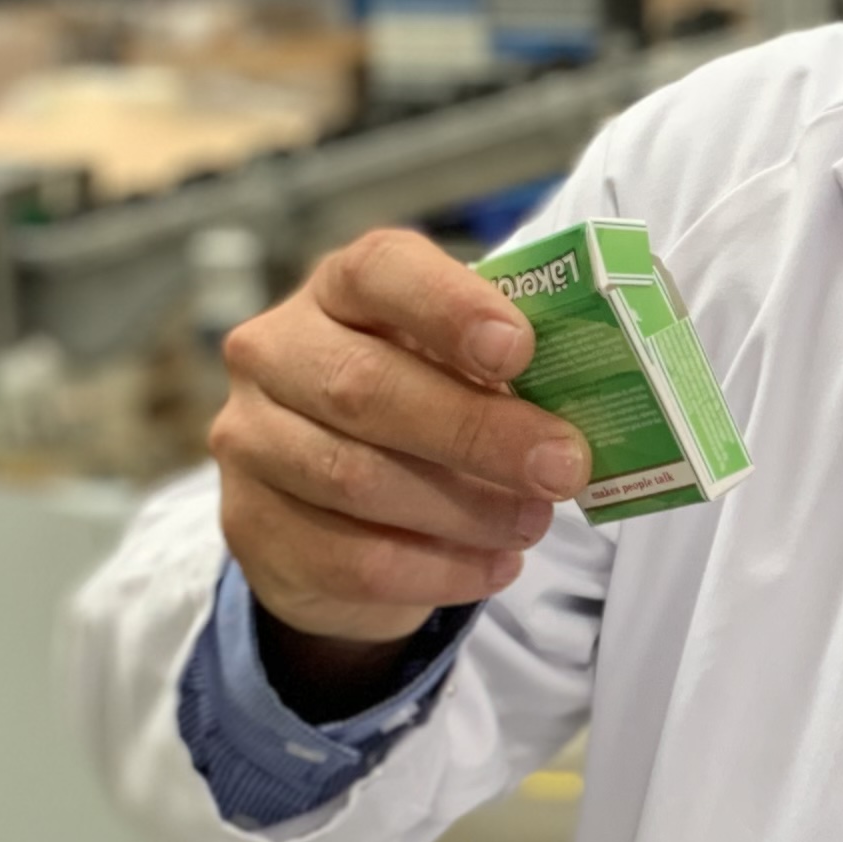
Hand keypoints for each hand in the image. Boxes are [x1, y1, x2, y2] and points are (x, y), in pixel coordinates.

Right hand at [212, 228, 590, 708]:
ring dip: (466, 510)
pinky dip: (438, 570)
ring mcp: (251, 440)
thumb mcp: (461, 371)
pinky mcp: (251, 526)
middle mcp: (277, 352)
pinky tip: (496, 566)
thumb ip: (508, 371)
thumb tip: (591, 405)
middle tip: (563, 465)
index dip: (449, 307)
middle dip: (479, 433)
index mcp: (340, 290)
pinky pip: (350, 559)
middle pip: (367, 389)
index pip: (380, 272)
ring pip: (356, 481)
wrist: (332, 507)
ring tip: (534, 522)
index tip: (518, 348)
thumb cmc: (420, 412)